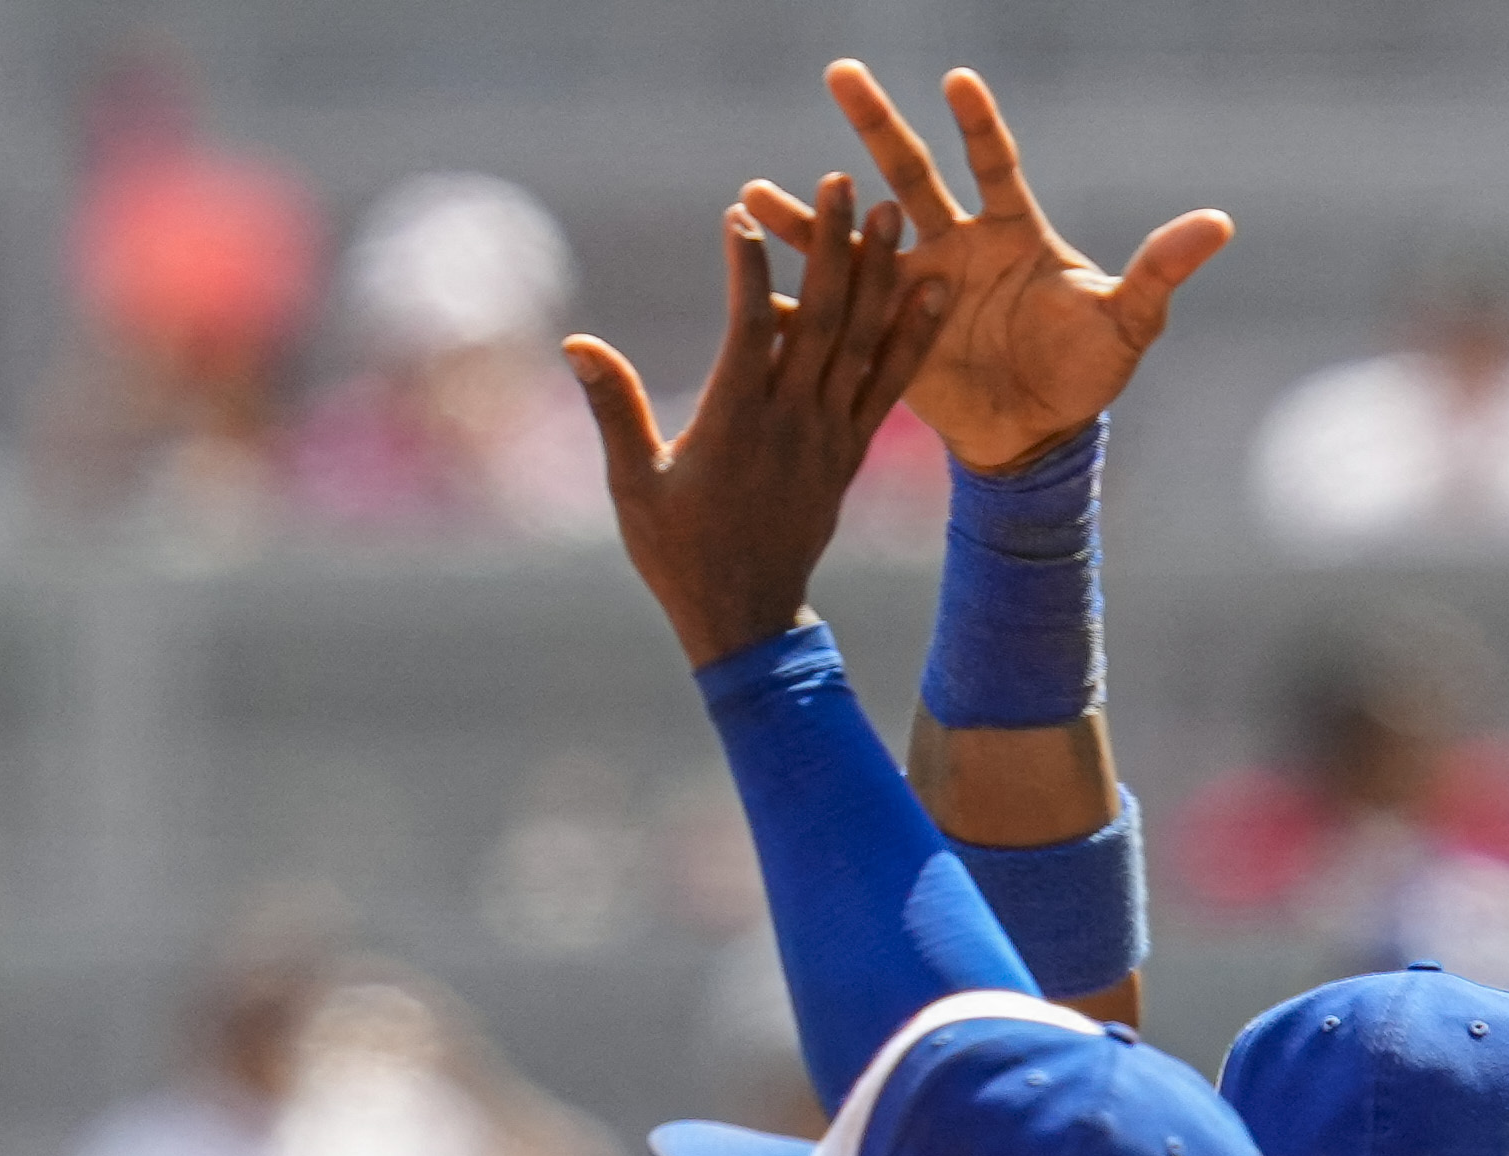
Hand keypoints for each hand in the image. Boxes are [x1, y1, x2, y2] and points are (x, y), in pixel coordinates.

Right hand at [566, 175, 947, 670]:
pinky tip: (932, 292)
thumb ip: (615, 409)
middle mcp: (792, 424)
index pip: (751, 329)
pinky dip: (911, 337)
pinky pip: (889, 387)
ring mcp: (829, 437)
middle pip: (819, 322)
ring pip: (862, 345)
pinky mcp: (851, 453)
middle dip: (832, 249)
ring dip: (881, 277)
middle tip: (843, 184)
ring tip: (897, 217)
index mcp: (735, 425)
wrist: (748, 619)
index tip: (743, 212)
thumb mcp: (634, 485)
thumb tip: (576, 341)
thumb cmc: (678, 553)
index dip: (749, 268)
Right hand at [747, 62, 1231, 472]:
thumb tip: (1220, 223)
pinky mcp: (885, 334)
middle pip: (912, 174)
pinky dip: (790, 300)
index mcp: (1012, 231)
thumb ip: (1160, 270)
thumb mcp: (1128, 322)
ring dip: (812, 215)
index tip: (958, 80)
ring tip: (755, 191)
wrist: (1040, 434)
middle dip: (878, 125)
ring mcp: (913, 285)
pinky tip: (746, 283)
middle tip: (842, 72)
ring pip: (857, 238)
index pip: (993, 163)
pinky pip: (833, 312)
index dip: (980, 125)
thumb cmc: (1087, 371)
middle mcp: (955, 245)